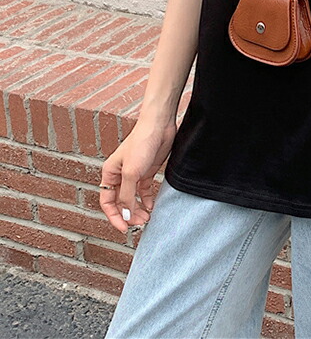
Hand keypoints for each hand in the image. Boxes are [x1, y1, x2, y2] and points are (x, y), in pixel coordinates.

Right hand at [99, 117, 176, 232]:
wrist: (159, 126)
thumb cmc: (141, 143)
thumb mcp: (132, 173)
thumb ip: (127, 195)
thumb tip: (125, 215)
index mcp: (110, 173)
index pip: (107, 202)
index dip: (115, 216)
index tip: (124, 228)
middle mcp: (120, 175)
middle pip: (120, 201)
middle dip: (129, 214)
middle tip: (140, 223)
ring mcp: (134, 173)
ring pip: (133, 197)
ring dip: (138, 209)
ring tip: (147, 219)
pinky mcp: (147, 170)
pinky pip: (144, 190)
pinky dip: (147, 199)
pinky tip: (152, 206)